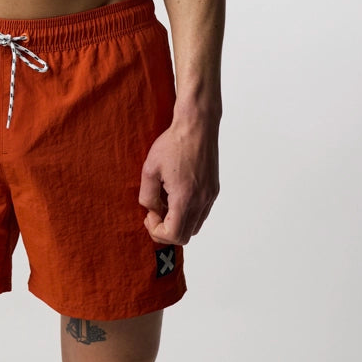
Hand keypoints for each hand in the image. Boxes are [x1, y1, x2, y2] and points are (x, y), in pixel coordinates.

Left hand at [138, 118, 219, 245]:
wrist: (197, 126)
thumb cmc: (173, 143)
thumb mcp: (150, 169)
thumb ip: (148, 196)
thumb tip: (152, 210)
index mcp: (185, 198)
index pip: (174, 235)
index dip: (157, 231)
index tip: (149, 215)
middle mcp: (201, 201)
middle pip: (185, 236)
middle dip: (167, 230)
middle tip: (155, 212)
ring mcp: (210, 196)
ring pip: (195, 226)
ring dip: (178, 221)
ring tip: (165, 201)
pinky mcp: (213, 190)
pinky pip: (201, 213)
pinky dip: (188, 212)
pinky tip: (176, 193)